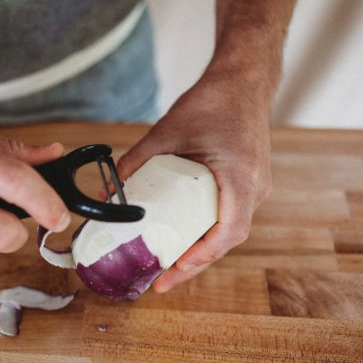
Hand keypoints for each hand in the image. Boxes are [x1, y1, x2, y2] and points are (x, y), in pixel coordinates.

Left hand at [117, 70, 272, 292]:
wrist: (244, 81)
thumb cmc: (212, 101)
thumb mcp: (167, 131)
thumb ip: (137, 160)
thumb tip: (107, 191)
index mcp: (239, 175)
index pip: (228, 231)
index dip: (201, 256)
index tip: (173, 269)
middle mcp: (254, 187)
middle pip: (226, 239)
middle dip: (194, 264)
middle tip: (161, 282)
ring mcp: (255, 187)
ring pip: (228, 230)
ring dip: (201, 251)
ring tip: (169, 267)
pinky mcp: (249, 183)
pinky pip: (229, 216)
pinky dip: (207, 232)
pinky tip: (183, 239)